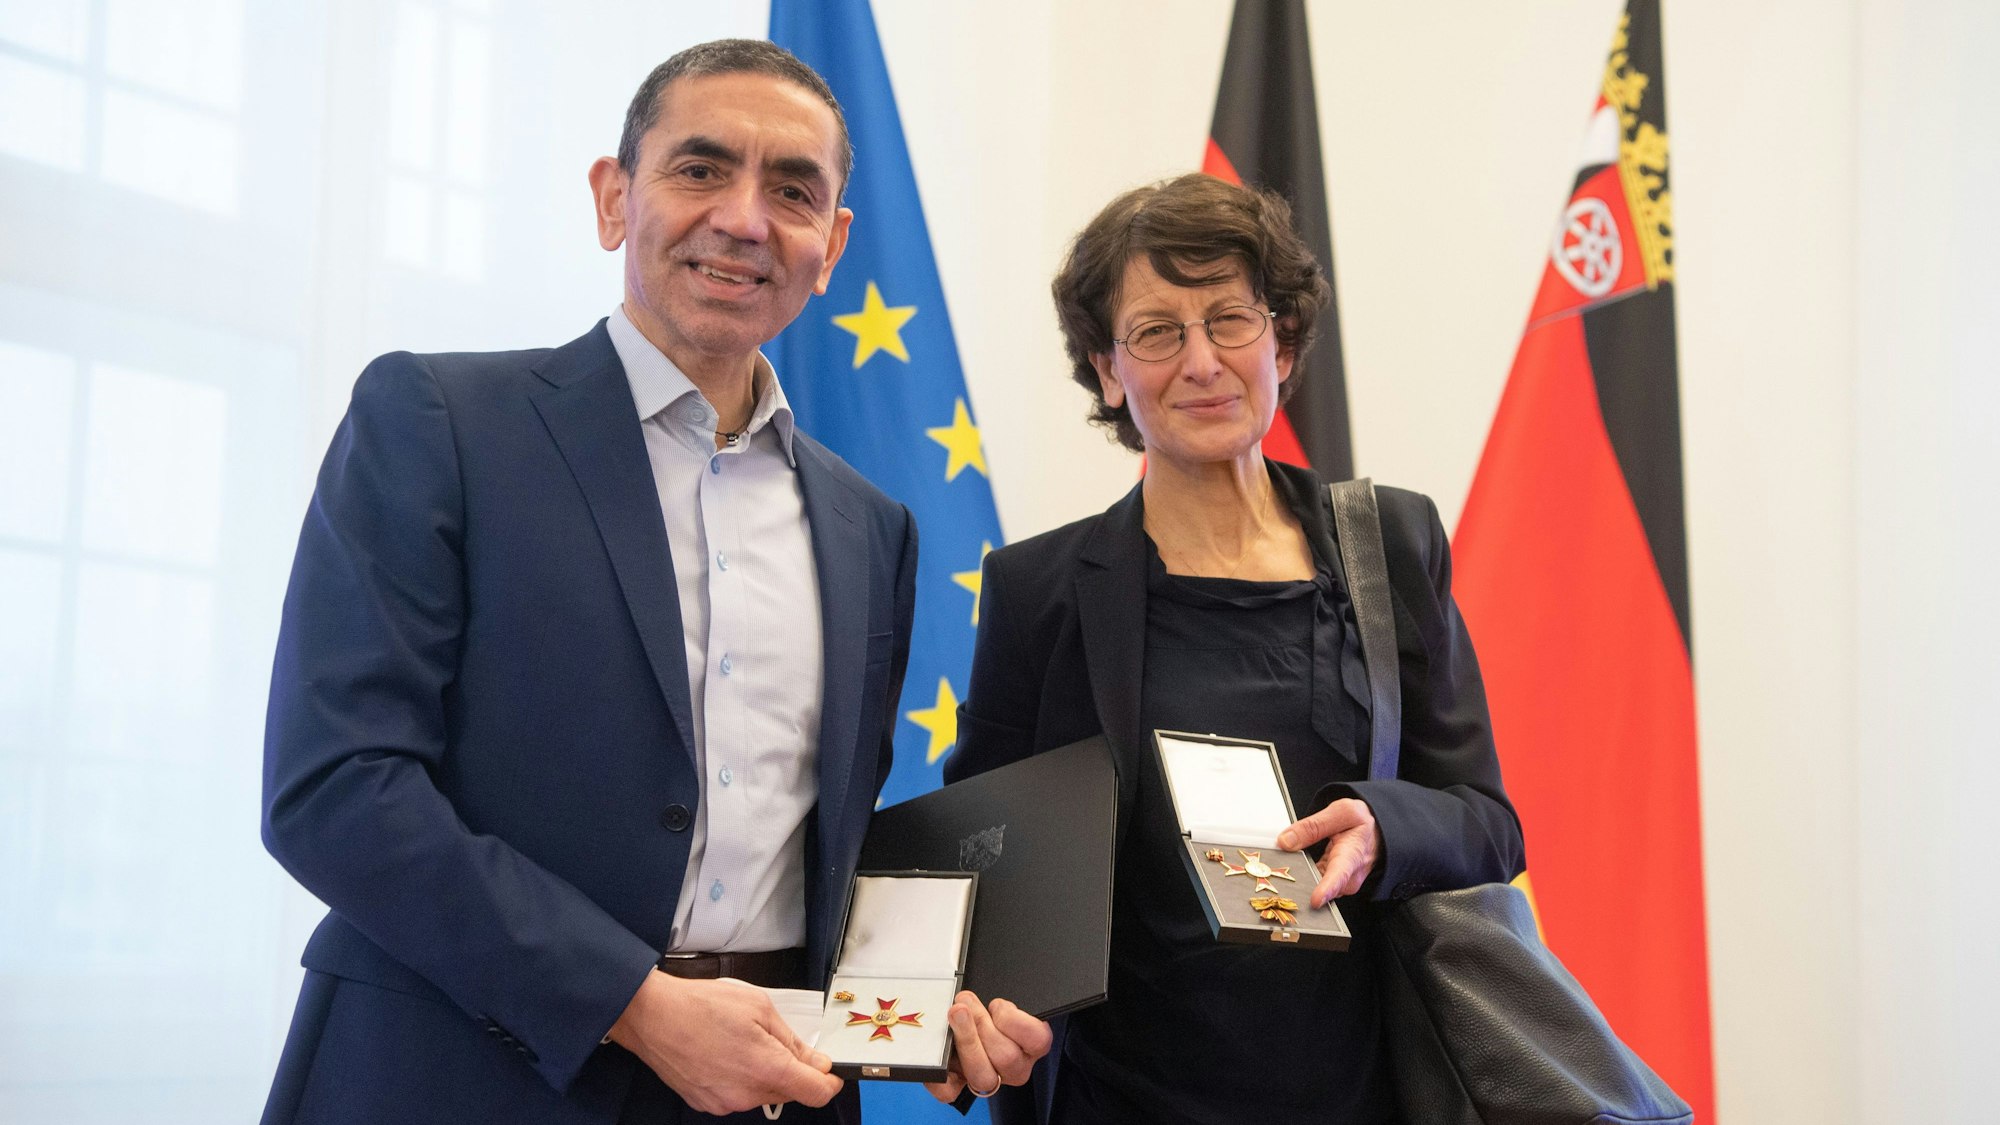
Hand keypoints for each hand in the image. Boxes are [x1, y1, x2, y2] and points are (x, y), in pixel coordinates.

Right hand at [608, 971, 842, 1115]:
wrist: (650, 1016)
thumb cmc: (701, 1005)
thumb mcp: (759, 1008)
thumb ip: (792, 1041)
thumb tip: (816, 1062)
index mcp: (767, 1070)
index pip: (816, 1093)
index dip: (828, 1082)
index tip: (829, 1071)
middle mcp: (747, 1095)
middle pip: (789, 1092)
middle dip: (791, 1070)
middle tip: (773, 1039)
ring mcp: (724, 1103)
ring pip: (762, 1094)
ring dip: (763, 1074)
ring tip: (741, 1041)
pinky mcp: (706, 1104)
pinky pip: (737, 1095)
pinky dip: (740, 1078)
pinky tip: (724, 1053)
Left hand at [922, 991, 1051, 1102]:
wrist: (966, 1018)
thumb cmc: (989, 1009)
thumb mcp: (1000, 1000)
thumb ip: (1001, 1001)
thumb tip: (980, 996)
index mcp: (1031, 1046)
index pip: (1038, 1040)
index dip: (1015, 1021)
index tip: (997, 1005)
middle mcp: (1012, 1068)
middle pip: (1006, 1058)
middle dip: (981, 1024)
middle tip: (964, 1004)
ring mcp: (986, 1079)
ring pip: (981, 1076)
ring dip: (966, 1041)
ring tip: (954, 1014)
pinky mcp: (958, 1088)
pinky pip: (949, 1092)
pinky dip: (938, 1079)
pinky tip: (936, 1057)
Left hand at [1278, 797, 1380, 907]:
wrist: (1377, 833)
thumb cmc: (1362, 823)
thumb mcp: (1341, 812)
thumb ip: (1312, 826)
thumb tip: (1285, 842)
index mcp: (1352, 856)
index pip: (1340, 876)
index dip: (1327, 889)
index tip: (1315, 900)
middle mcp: (1349, 877)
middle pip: (1321, 885)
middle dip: (1299, 877)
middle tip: (1281, 862)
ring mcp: (1341, 884)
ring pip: (1314, 886)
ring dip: (1299, 875)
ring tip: (1291, 857)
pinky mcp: (1334, 886)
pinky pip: (1314, 883)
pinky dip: (1304, 874)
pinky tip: (1300, 863)